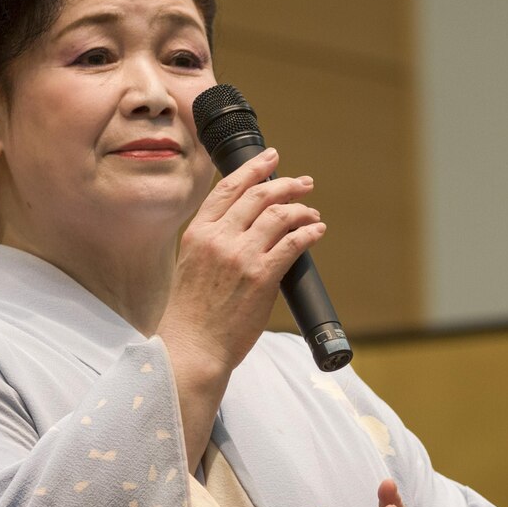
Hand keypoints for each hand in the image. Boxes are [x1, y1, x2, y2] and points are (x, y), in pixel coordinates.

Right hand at [158, 147, 325, 458]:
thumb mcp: (191, 268)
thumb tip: (246, 232)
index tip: (270, 158)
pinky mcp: (262, 276)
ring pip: (279, 215)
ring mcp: (241, 256)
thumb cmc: (192, 317)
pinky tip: (316, 230)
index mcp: (198, 234)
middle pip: (258, 196)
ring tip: (312, 212)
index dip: (253, 169)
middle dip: (285, 184)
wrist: (193, 348)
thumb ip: (213, 245)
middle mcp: (219, 239)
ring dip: (301, 209)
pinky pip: (293, 242)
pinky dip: (309, 231)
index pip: (228, 188)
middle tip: (303, 183)